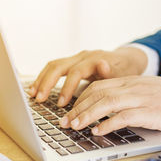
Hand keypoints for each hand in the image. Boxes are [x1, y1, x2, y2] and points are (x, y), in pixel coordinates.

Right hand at [28, 47, 147, 105]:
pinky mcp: (71, 62)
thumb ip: (112, 72)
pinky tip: (37, 88)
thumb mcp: (123, 74)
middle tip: (40, 99)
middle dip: (47, 83)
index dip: (67, 88)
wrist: (127, 59)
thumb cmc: (125, 70)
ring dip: (41, 80)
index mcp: (94, 59)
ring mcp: (76, 58)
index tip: (62, 104)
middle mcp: (82, 56)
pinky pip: (54, 67)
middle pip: (58, 66)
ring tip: (33, 95)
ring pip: (53, 65)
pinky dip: (44, 77)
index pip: (75, 72)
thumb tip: (102, 65)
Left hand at [59, 76, 160, 134]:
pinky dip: (108, 124)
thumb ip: (129, 95)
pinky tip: (98, 131)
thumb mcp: (148, 90)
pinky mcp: (150, 111)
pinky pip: (123, 116)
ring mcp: (141, 98)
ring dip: (86, 115)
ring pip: (105, 103)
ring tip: (74, 126)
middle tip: (64, 121)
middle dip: (77, 108)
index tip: (69, 110)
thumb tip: (109, 108)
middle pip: (96, 93)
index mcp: (131, 81)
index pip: (98, 86)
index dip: (80, 98)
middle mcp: (132, 87)